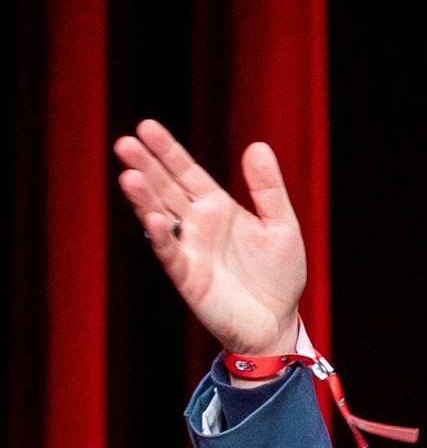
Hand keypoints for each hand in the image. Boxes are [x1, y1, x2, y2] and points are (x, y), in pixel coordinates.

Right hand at [114, 120, 305, 356]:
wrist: (278, 322)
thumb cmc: (279, 275)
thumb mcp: (282, 225)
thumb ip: (268, 189)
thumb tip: (257, 146)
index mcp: (218, 207)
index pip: (186, 172)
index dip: (168, 151)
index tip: (147, 126)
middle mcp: (198, 224)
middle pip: (165, 189)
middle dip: (146, 166)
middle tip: (125, 142)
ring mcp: (189, 250)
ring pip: (159, 217)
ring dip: (143, 198)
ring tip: (128, 174)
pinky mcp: (188, 278)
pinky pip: (171, 255)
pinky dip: (162, 237)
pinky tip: (154, 219)